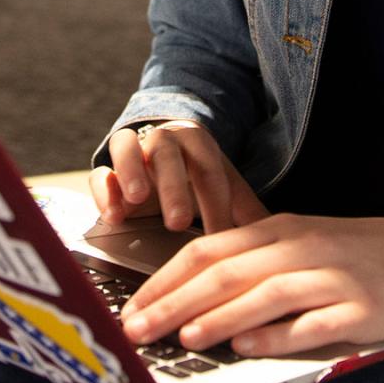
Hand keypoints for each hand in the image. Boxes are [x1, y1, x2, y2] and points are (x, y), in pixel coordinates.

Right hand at [90, 120, 269, 234]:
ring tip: (136, 200)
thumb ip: (246, 213)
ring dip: (131, 171)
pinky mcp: (107, 172)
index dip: (214, 197)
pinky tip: (113, 215)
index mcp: (196, 142)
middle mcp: (161, 139)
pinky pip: (100, 172)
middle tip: (179, 220)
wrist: (163, 159)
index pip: (208, 164)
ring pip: (126, 146)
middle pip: (166, 151)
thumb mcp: (225, 191)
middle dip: (173, 185)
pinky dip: (104, 190)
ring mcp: (131, 152)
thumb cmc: (199, 180)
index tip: (220, 232)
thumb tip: (284, 242)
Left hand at [118, 211, 383, 359]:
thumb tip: (192, 303)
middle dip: (174, 302)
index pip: (208, 251)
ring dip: (219, 317)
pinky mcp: (363, 308)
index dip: (165, 280)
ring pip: (265, 293)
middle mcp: (300, 248)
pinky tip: (249, 347)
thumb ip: (253, 267)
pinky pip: (313, 322)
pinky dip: (278, 335)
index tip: (130, 308)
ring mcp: (333, 277)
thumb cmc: (354, 255)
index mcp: (278, 231)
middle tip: (137, 331)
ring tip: (183, 339)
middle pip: (227, 271)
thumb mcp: (300, 247)